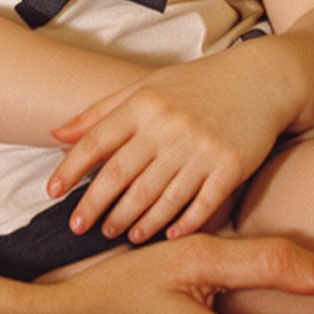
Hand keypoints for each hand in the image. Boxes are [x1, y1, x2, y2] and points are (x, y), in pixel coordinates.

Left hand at [50, 51, 294, 242]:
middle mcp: (170, 126)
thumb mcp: (148, 87)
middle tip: (80, 227)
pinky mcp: (230, 166)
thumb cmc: (198, 84)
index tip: (52, 192)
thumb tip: (57, 134)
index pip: (98, 141)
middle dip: (97, 205)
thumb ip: (102, 111)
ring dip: (135, 220)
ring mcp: (201, 147)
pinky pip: (200, 204)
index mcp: (145, 104)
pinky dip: (181, 223)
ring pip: (158, 195)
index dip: (71, 169)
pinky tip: (166, 234)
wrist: (261, 79)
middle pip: (123, 175)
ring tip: (120, 234)